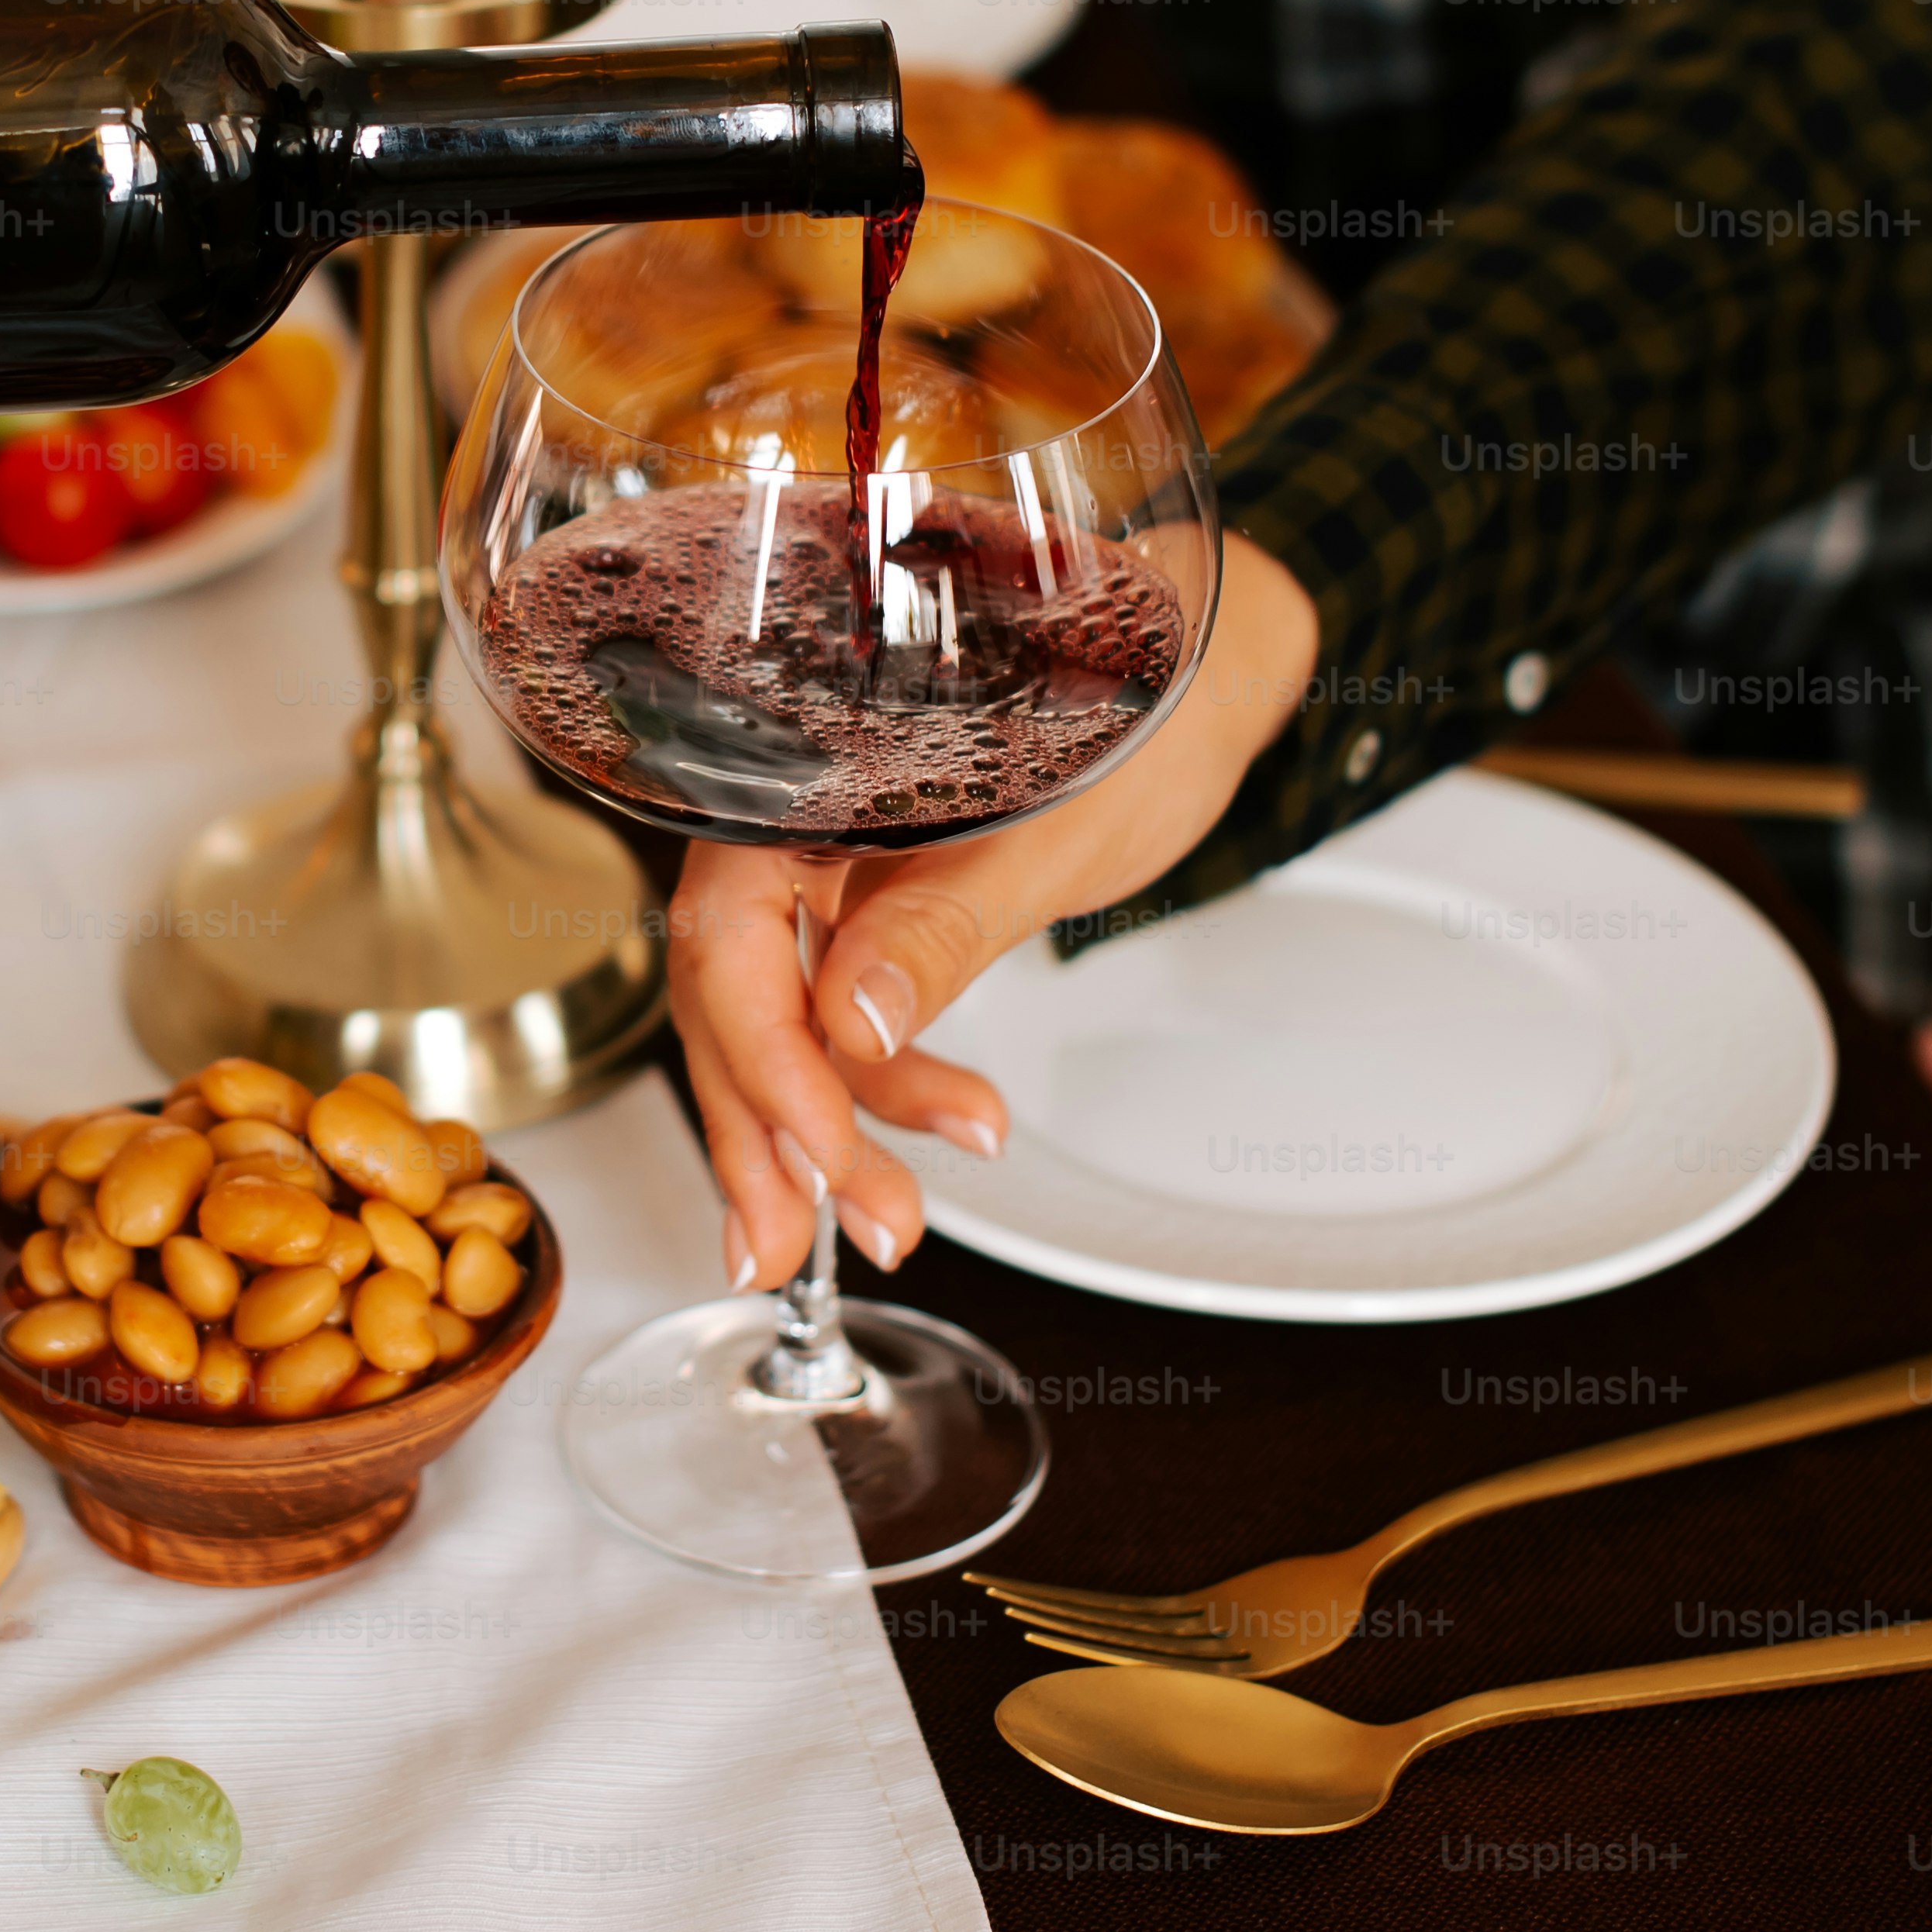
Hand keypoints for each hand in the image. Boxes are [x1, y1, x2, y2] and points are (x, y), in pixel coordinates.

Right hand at [674, 534, 1321, 1287]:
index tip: (823, 1158)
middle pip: (733, 995)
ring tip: (886, 1223)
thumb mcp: (1048, 832)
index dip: (768, 1062)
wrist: (1200, 685)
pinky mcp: (865, 912)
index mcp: (806, 772)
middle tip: (792, 1245)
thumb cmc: (1142, 717)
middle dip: (770, 1132)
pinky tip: (912, 1146)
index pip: (731, 936)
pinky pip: (834, 1015)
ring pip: (779, 1021)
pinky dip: (866, 1093)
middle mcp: (793, 822)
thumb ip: (940, 924)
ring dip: (819, 1135)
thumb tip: (852, 1026)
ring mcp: (824, 870)